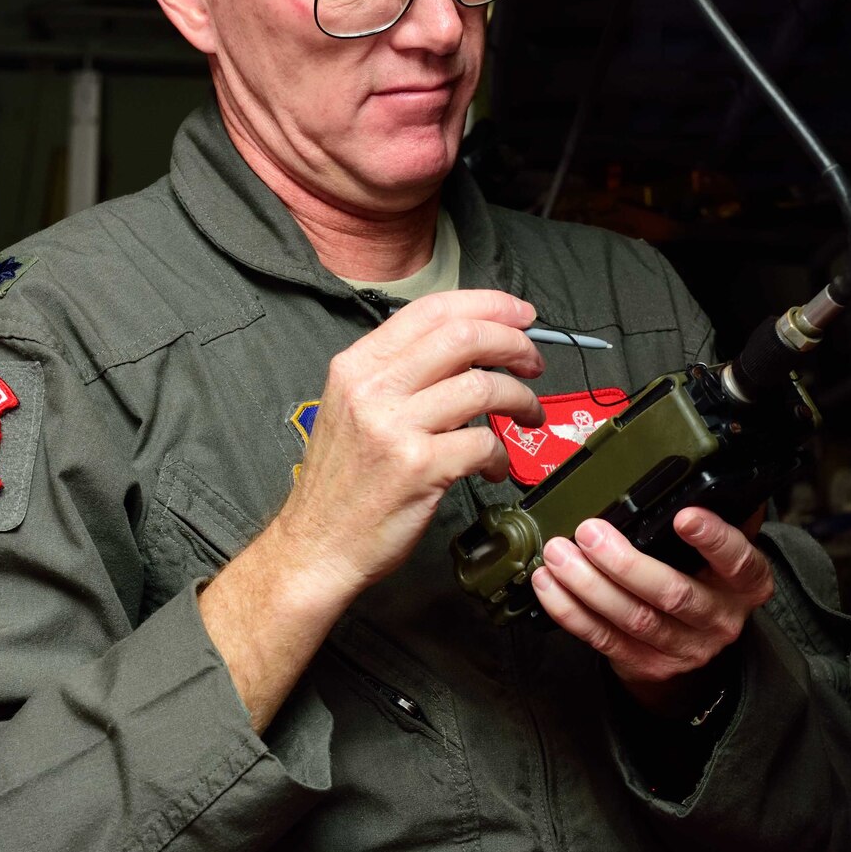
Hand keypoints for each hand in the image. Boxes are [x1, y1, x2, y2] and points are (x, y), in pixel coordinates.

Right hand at [276, 289, 544, 608]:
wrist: (316, 547)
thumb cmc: (342, 485)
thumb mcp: (352, 410)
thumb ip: (400, 375)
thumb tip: (468, 350)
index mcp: (357, 366)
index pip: (432, 309)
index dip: (488, 305)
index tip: (520, 316)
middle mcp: (372, 389)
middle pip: (464, 336)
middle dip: (515, 344)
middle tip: (534, 364)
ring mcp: (395, 428)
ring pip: (483, 387)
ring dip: (521, 398)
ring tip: (528, 414)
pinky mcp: (419, 468)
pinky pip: (484, 442)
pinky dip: (502, 454)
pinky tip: (495, 466)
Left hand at [528, 506, 773, 714]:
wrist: (696, 646)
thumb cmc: (706, 579)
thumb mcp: (724, 551)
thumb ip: (721, 514)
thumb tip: (708, 465)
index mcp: (746, 583)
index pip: (738, 560)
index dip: (713, 539)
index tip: (683, 516)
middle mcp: (720, 618)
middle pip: (673, 593)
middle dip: (625, 562)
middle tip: (590, 532)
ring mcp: (683, 647)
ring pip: (632, 618)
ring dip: (588, 585)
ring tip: (558, 554)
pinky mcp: (646, 664)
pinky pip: (602, 638)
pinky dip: (571, 611)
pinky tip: (550, 585)